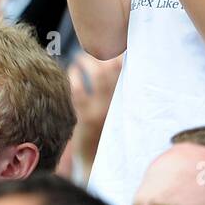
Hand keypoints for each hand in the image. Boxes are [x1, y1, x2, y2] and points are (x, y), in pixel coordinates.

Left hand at [68, 52, 121, 175]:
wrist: (100, 164)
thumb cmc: (113, 133)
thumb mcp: (125, 113)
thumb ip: (125, 90)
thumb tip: (121, 58)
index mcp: (132, 101)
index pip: (133, 68)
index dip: (125, 51)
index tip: (118, 40)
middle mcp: (121, 104)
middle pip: (116, 66)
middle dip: (105, 51)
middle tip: (95, 46)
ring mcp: (102, 111)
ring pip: (97, 75)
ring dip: (87, 61)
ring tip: (81, 58)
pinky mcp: (84, 118)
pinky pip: (78, 90)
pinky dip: (74, 76)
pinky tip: (71, 73)